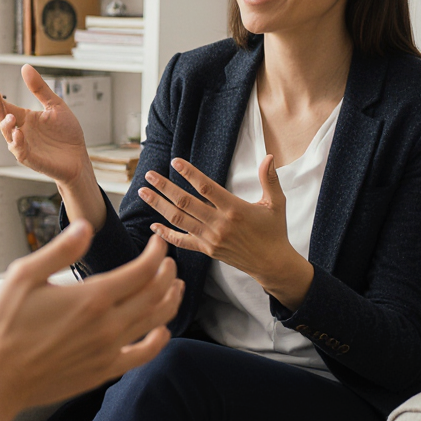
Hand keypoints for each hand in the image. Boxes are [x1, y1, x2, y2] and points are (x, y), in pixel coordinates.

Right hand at [0, 65, 89, 184]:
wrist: (79, 157)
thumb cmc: (67, 133)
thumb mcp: (55, 105)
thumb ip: (39, 88)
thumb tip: (25, 67)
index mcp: (25, 118)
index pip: (5, 107)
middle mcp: (20, 131)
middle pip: (2, 118)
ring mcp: (24, 146)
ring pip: (8, 135)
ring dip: (6, 126)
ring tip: (10, 116)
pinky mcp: (31, 159)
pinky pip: (20, 151)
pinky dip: (18, 143)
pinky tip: (19, 133)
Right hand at [0, 222, 182, 410]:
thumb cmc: (3, 326)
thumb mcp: (24, 277)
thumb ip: (60, 250)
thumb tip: (87, 227)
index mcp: (91, 297)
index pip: (142, 270)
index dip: (156, 252)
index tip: (159, 242)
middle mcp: (107, 324)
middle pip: (154, 294)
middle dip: (166, 272)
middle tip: (168, 260)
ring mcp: (108, 350)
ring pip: (155, 322)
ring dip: (170, 300)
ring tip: (175, 287)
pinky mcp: (104, 371)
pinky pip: (143, 355)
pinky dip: (159, 340)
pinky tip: (162, 330)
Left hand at [139, 155, 312, 308]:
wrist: (271, 263)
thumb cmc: (274, 231)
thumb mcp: (276, 203)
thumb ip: (270, 179)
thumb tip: (269, 156)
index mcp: (235, 209)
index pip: (206, 187)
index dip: (189, 173)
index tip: (174, 161)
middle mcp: (219, 224)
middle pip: (185, 202)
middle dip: (164, 187)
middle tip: (148, 175)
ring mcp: (210, 238)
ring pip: (179, 220)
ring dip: (159, 205)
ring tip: (144, 192)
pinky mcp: (206, 250)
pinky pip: (182, 241)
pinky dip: (166, 234)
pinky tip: (153, 225)